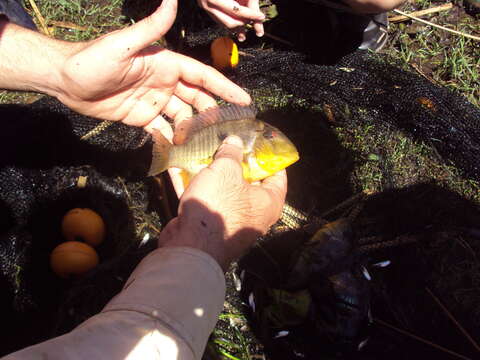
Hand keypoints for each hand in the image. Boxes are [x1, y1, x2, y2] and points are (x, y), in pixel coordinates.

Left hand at [56, 0, 250, 133]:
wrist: (64, 81)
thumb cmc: (92, 59)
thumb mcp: (123, 44)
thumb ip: (152, 27)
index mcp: (166, 64)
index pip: (202, 76)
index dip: (224, 87)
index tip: (244, 101)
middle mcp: (164, 83)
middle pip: (196, 99)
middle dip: (211, 113)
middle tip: (222, 130)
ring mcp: (154, 102)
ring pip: (183, 117)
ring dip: (192, 129)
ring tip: (197, 143)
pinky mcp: (141, 118)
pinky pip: (162, 130)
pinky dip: (172, 139)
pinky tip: (180, 149)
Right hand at [158, 136, 286, 269]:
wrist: (191, 246)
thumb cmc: (219, 205)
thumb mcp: (226, 170)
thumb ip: (231, 153)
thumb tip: (235, 142)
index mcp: (268, 202)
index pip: (278, 176)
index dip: (269, 157)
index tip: (260, 144)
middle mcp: (253, 214)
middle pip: (248, 182)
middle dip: (235, 162)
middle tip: (227, 143)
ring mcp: (230, 220)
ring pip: (222, 190)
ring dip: (211, 173)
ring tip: (202, 151)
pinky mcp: (208, 225)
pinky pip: (204, 200)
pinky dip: (194, 185)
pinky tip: (180, 168)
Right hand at [197, 0, 264, 40]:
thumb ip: (250, 1)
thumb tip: (259, 18)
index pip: (237, 10)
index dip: (251, 14)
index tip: (261, 17)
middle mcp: (207, 3)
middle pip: (230, 22)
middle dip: (244, 24)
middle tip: (256, 23)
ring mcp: (204, 7)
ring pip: (225, 23)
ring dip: (238, 26)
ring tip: (248, 27)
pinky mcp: (205, 9)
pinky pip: (221, 20)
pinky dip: (231, 22)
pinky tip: (239, 25)